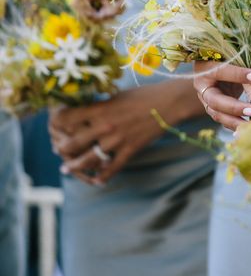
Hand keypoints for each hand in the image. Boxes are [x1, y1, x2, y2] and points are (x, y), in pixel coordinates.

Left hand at [49, 80, 201, 184]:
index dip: (58, 123)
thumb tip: (84, 111)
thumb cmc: (143, 95)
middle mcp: (105, 126)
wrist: (169, 103)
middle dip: (62, 149)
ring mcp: (117, 140)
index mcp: (101, 108)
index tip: (55, 125)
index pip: (68, 118)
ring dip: (75, 166)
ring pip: (88, 160)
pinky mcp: (130, 150)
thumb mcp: (117, 96)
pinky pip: (111, 169)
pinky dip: (102, 177)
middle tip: (58, 151)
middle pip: (73, 143)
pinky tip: (97, 181)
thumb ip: (100, 105)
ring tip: (67, 169)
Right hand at [194, 61, 250, 130]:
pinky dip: (236, 125)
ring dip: (236, 121)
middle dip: (235, 108)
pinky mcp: (214, 110)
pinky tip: (249, 127)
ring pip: (218, 114)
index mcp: (206, 68)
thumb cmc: (228, 59)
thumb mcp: (236, 58)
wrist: (217, 66)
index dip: (239, 75)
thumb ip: (248, 65)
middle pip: (215, 101)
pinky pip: (223, 120)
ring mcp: (206, 100)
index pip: (222, 71)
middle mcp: (203, 86)